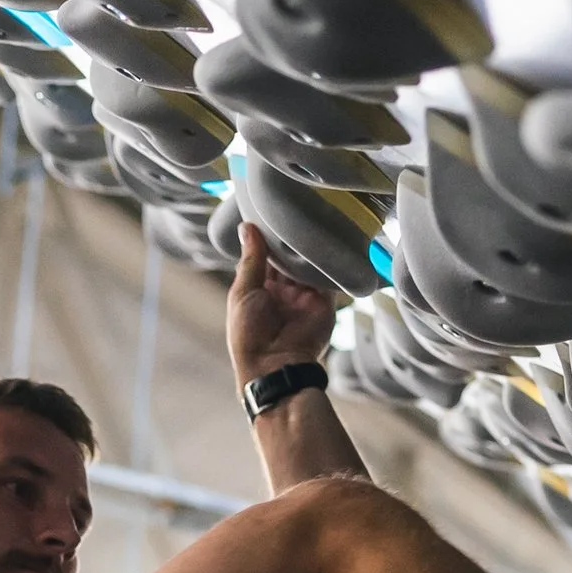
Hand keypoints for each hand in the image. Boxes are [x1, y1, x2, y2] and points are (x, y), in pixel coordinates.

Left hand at [228, 224, 335, 393]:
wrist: (276, 366)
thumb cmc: (250, 334)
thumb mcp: (243, 292)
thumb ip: (250, 260)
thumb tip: (247, 227)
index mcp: (260, 290)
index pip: (265, 256)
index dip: (267, 236)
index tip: (267, 208)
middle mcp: (284, 292)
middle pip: (289, 257)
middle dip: (289, 238)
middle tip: (291, 206)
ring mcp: (305, 296)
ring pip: (308, 263)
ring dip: (307, 245)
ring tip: (308, 215)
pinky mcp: (325, 301)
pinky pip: (328, 276)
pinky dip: (327, 258)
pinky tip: (325, 236)